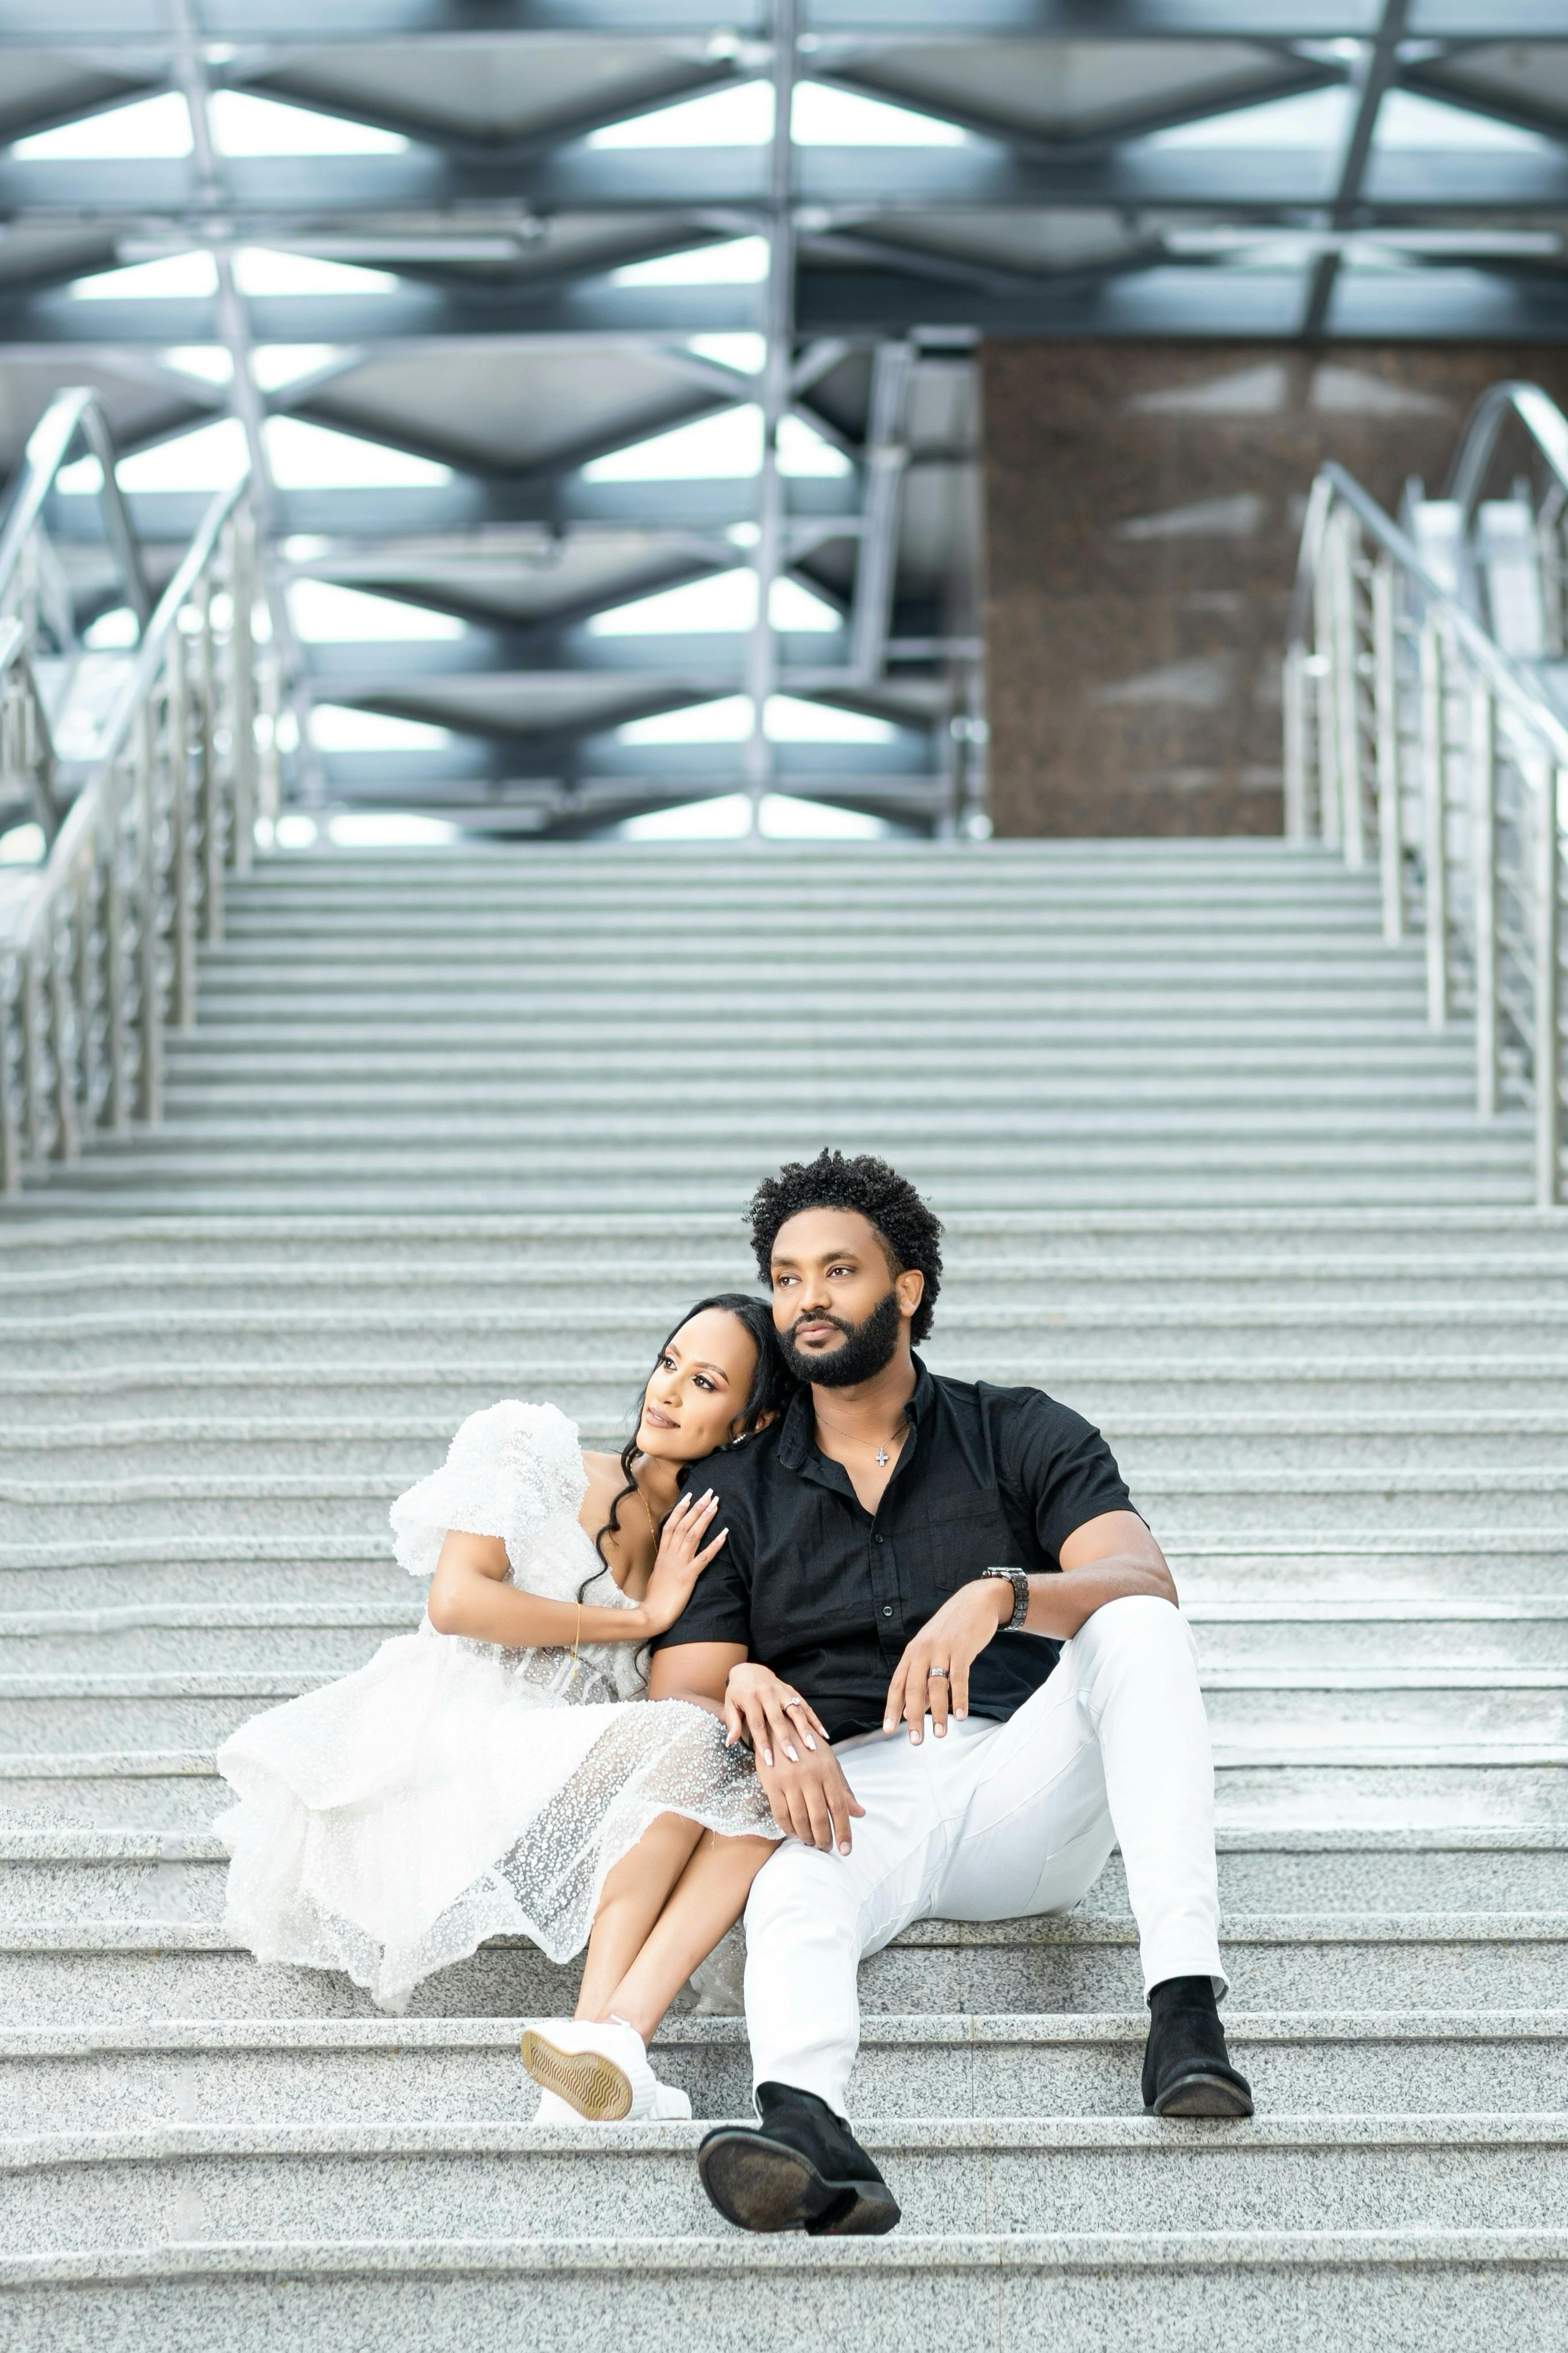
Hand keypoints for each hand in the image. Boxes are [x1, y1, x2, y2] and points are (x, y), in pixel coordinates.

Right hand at [634, 1489, 727, 1635]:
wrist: (652, 1614)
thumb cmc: (654, 1598)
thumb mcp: (657, 1575)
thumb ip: (664, 1562)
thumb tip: (668, 1555)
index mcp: (662, 1554)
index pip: (671, 1525)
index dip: (680, 1509)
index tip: (689, 1495)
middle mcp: (670, 1555)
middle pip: (684, 1525)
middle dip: (697, 1507)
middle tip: (709, 1492)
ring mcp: (679, 1564)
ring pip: (693, 1535)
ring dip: (705, 1518)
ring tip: (716, 1504)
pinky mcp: (688, 1576)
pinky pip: (704, 1557)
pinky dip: (715, 1544)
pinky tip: (725, 1533)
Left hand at [723, 1662, 829, 1767]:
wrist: (750, 1670)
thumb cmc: (738, 1692)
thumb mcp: (730, 1705)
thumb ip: (732, 1723)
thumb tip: (729, 1742)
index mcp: (750, 1698)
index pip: (757, 1724)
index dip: (763, 1743)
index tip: (769, 1761)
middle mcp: (767, 1693)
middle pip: (778, 1720)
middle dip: (786, 1740)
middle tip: (793, 1758)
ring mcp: (782, 1691)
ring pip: (795, 1712)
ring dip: (804, 1730)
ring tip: (811, 1747)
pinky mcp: (792, 1691)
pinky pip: (806, 1706)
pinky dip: (815, 1721)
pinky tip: (823, 1735)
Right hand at [754, 1740, 864, 1855]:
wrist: (777, 1727)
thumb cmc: (809, 1747)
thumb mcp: (830, 1763)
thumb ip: (843, 1789)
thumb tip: (860, 1813)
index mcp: (828, 1770)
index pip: (839, 1807)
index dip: (844, 1832)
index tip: (846, 1850)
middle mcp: (809, 1776)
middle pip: (819, 1818)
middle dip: (825, 1839)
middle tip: (826, 1848)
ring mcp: (789, 1780)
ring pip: (800, 1819)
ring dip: (807, 1836)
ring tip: (812, 1842)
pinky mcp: (771, 1784)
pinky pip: (781, 1814)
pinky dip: (789, 1829)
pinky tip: (795, 1833)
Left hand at [882, 1577, 1011, 1743]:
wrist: (976, 1602)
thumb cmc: (952, 1632)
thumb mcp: (932, 1651)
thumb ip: (923, 1680)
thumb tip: (915, 1711)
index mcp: (912, 1652)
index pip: (898, 1684)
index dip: (892, 1708)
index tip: (888, 1730)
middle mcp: (923, 1650)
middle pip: (913, 1688)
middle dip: (913, 1717)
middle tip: (915, 1741)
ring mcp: (942, 1649)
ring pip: (936, 1686)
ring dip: (938, 1713)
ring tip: (940, 1734)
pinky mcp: (962, 1649)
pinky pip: (959, 1678)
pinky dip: (959, 1698)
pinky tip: (961, 1715)